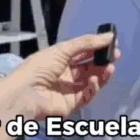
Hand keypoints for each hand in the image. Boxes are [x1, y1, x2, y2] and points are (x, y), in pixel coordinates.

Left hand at [3, 32, 118, 119]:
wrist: (24, 94)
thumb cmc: (39, 67)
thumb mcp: (62, 50)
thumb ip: (87, 43)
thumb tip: (109, 36)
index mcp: (60, 58)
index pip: (83, 52)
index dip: (97, 48)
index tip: (112, 44)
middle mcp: (66, 73)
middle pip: (89, 67)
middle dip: (102, 61)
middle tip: (115, 56)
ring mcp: (69, 89)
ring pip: (91, 81)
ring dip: (101, 74)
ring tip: (110, 68)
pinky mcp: (72, 104)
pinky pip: (87, 95)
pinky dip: (93, 88)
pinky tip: (95, 80)